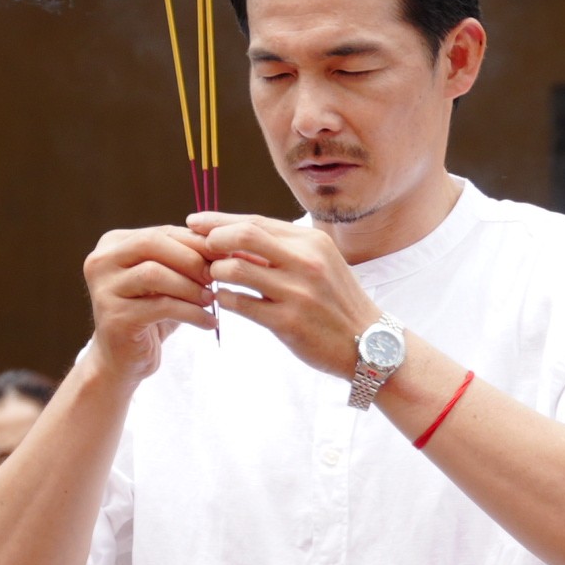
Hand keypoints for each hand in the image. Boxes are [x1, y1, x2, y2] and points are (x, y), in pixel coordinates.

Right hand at [81, 225, 215, 376]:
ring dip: (190, 286)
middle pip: (152, 244)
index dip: (196, 242)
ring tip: (212, 300)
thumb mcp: (169, 282)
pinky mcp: (114, 317)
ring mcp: (104, 289)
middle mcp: (101, 261)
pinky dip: (191, 313)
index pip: (161, 232)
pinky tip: (208, 322)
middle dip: (191, 259)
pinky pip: (160, 306)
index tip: (226, 256)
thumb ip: (186, 259)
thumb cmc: (151, 316)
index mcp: (113, 244)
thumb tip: (226, 245)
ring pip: (154, 274)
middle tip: (218, 276)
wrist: (122, 360)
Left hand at [187, 212, 379, 381]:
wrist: (368, 344)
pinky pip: (241, 304)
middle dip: (213, 239)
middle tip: (200, 248)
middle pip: (244, 235)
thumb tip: (233, 237)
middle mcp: (306, 262)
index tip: (195, 221)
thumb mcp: (319, 264)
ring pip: (236, 270)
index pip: (255, 222)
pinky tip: (222, 299)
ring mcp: (297, 293)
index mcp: (312, 242)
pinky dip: (224, 299)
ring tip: (214, 278)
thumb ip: (282, 250)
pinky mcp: (288, 323)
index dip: (219, 220)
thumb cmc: (336, 302)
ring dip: (216, 272)